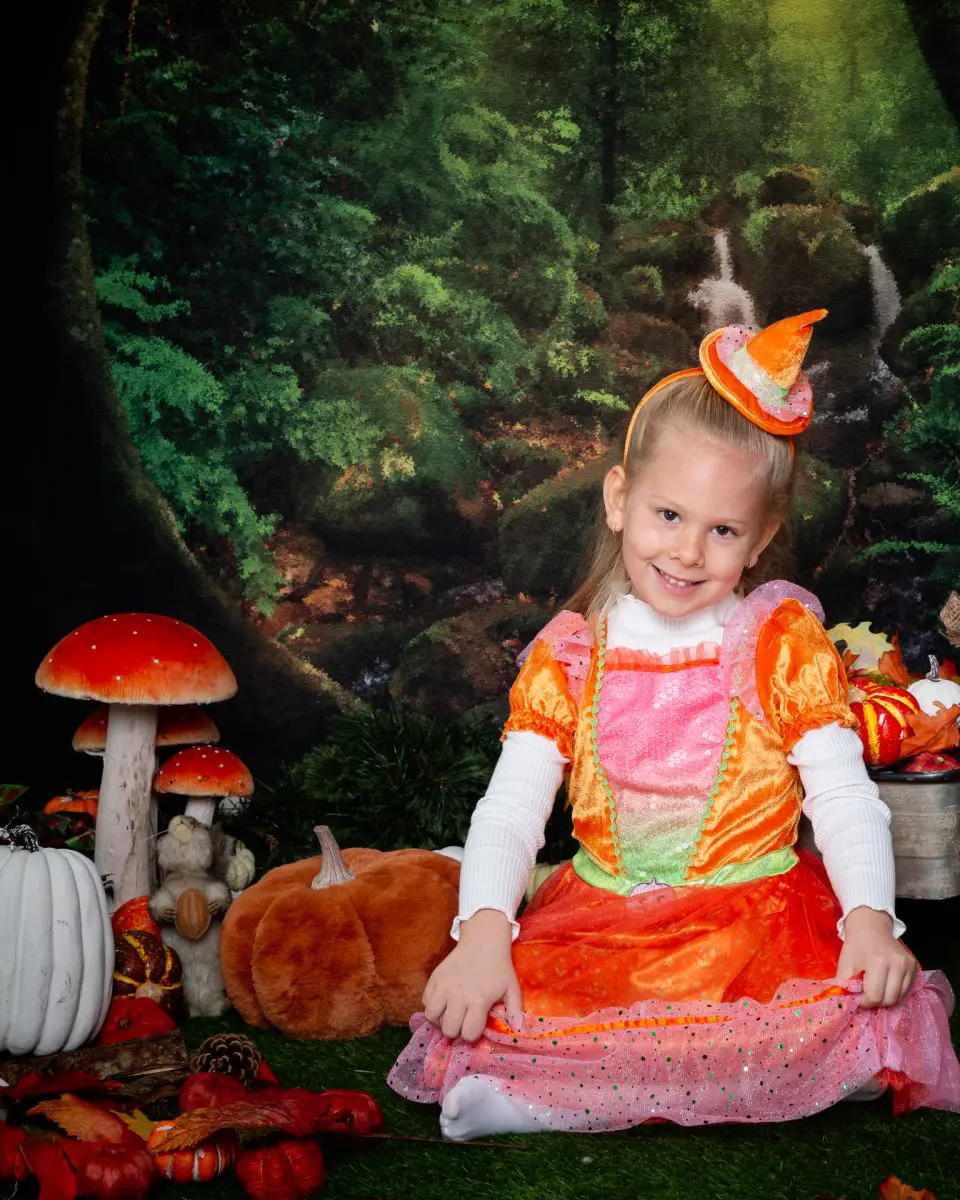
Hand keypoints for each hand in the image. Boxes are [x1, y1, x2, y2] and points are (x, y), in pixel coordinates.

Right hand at [422, 909, 521, 1041]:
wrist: (483, 939)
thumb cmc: (499, 966)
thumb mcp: (512, 987)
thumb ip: (515, 1011)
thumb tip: (518, 1030)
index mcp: (479, 1000)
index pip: (468, 1033)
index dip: (473, 1034)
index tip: (476, 1026)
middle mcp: (459, 995)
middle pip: (448, 1029)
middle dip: (456, 1030)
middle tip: (463, 1021)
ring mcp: (444, 986)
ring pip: (431, 1017)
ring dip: (440, 1020)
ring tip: (450, 1014)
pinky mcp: (434, 978)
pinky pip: (425, 1000)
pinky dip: (432, 1005)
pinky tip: (443, 1002)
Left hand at [836, 906, 917, 1008]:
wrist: (870, 925)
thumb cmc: (856, 945)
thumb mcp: (845, 963)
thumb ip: (844, 985)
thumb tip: (846, 1005)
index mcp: (878, 962)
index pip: (875, 996)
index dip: (864, 1002)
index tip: (858, 997)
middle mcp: (897, 964)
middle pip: (889, 999)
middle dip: (876, 1002)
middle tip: (866, 995)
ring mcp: (908, 965)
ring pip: (899, 997)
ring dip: (886, 999)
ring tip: (876, 988)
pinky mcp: (914, 966)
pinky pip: (906, 990)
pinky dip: (895, 992)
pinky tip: (886, 983)